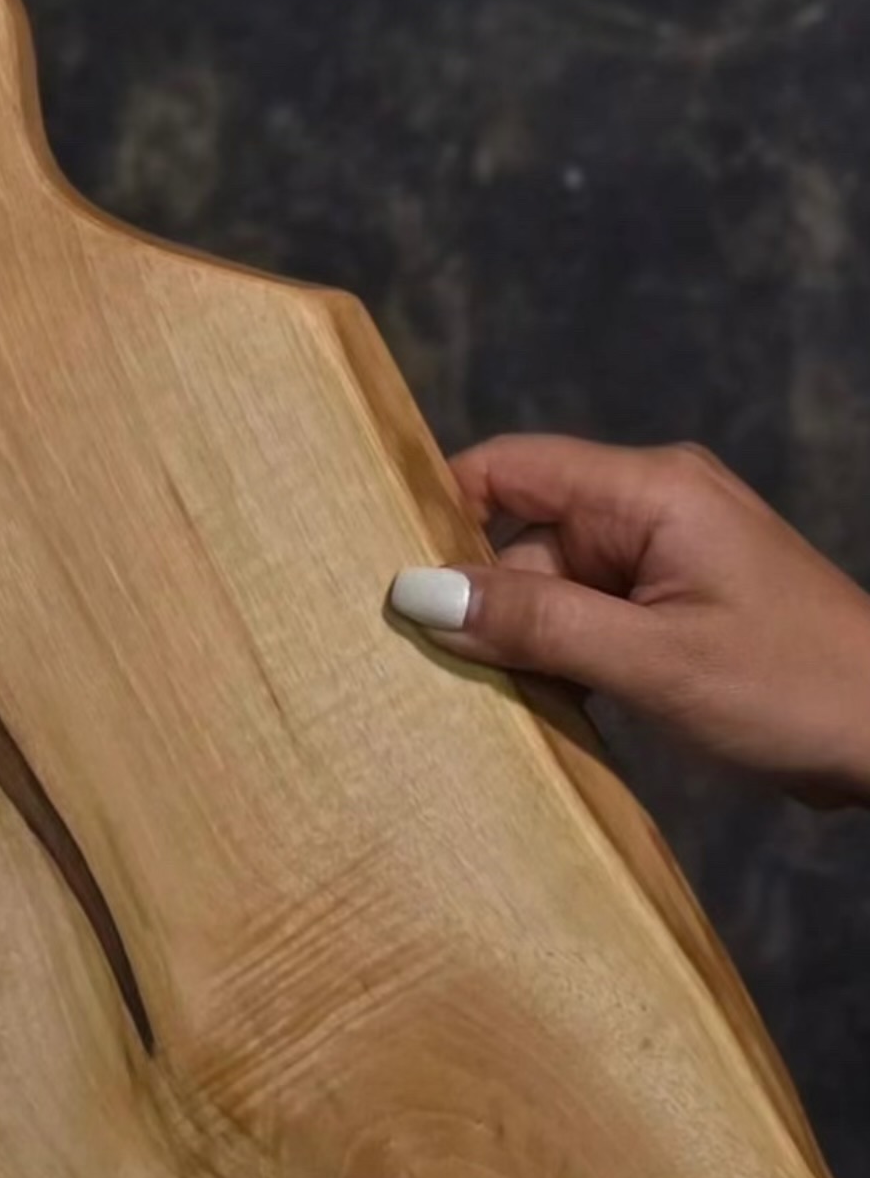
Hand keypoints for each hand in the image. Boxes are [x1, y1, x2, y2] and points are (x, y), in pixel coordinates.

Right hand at [391, 435, 869, 801]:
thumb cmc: (792, 689)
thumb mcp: (651, 662)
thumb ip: (534, 623)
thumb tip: (420, 593)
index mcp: (648, 491)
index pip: (508, 467)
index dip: (439, 511)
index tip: (385, 578)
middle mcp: (651, 507)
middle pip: (524, 539)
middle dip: (486, 607)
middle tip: (440, 679)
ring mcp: (667, 557)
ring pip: (553, 587)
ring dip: (527, 644)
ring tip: (498, 706)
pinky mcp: (677, 605)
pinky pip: (590, 617)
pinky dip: (565, 659)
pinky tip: (551, 710)